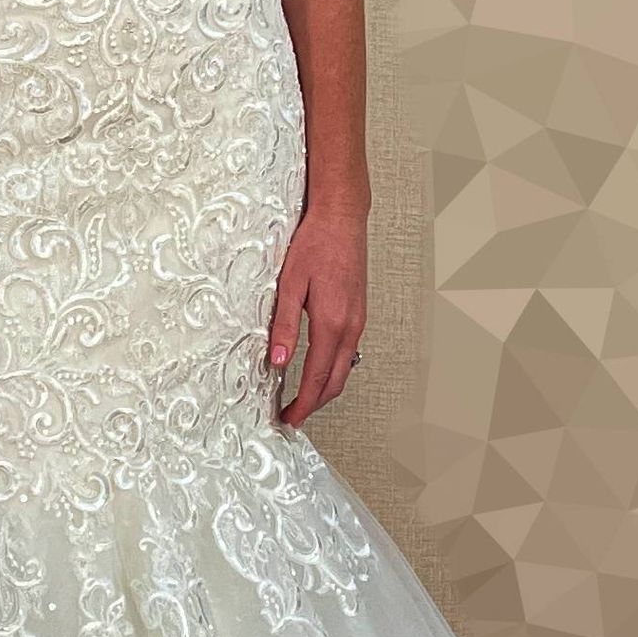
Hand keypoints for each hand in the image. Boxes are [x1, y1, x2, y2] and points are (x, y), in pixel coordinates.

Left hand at [267, 204, 366, 426]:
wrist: (342, 218)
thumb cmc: (315, 244)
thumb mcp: (289, 284)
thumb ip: (284, 326)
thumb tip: (278, 361)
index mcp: (332, 322)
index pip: (316, 376)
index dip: (303, 403)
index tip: (289, 419)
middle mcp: (351, 326)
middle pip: (335, 381)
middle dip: (314, 404)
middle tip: (293, 417)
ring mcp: (358, 320)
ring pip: (345, 368)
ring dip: (325, 389)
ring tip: (303, 399)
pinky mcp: (359, 313)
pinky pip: (349, 352)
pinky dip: (334, 370)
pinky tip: (319, 369)